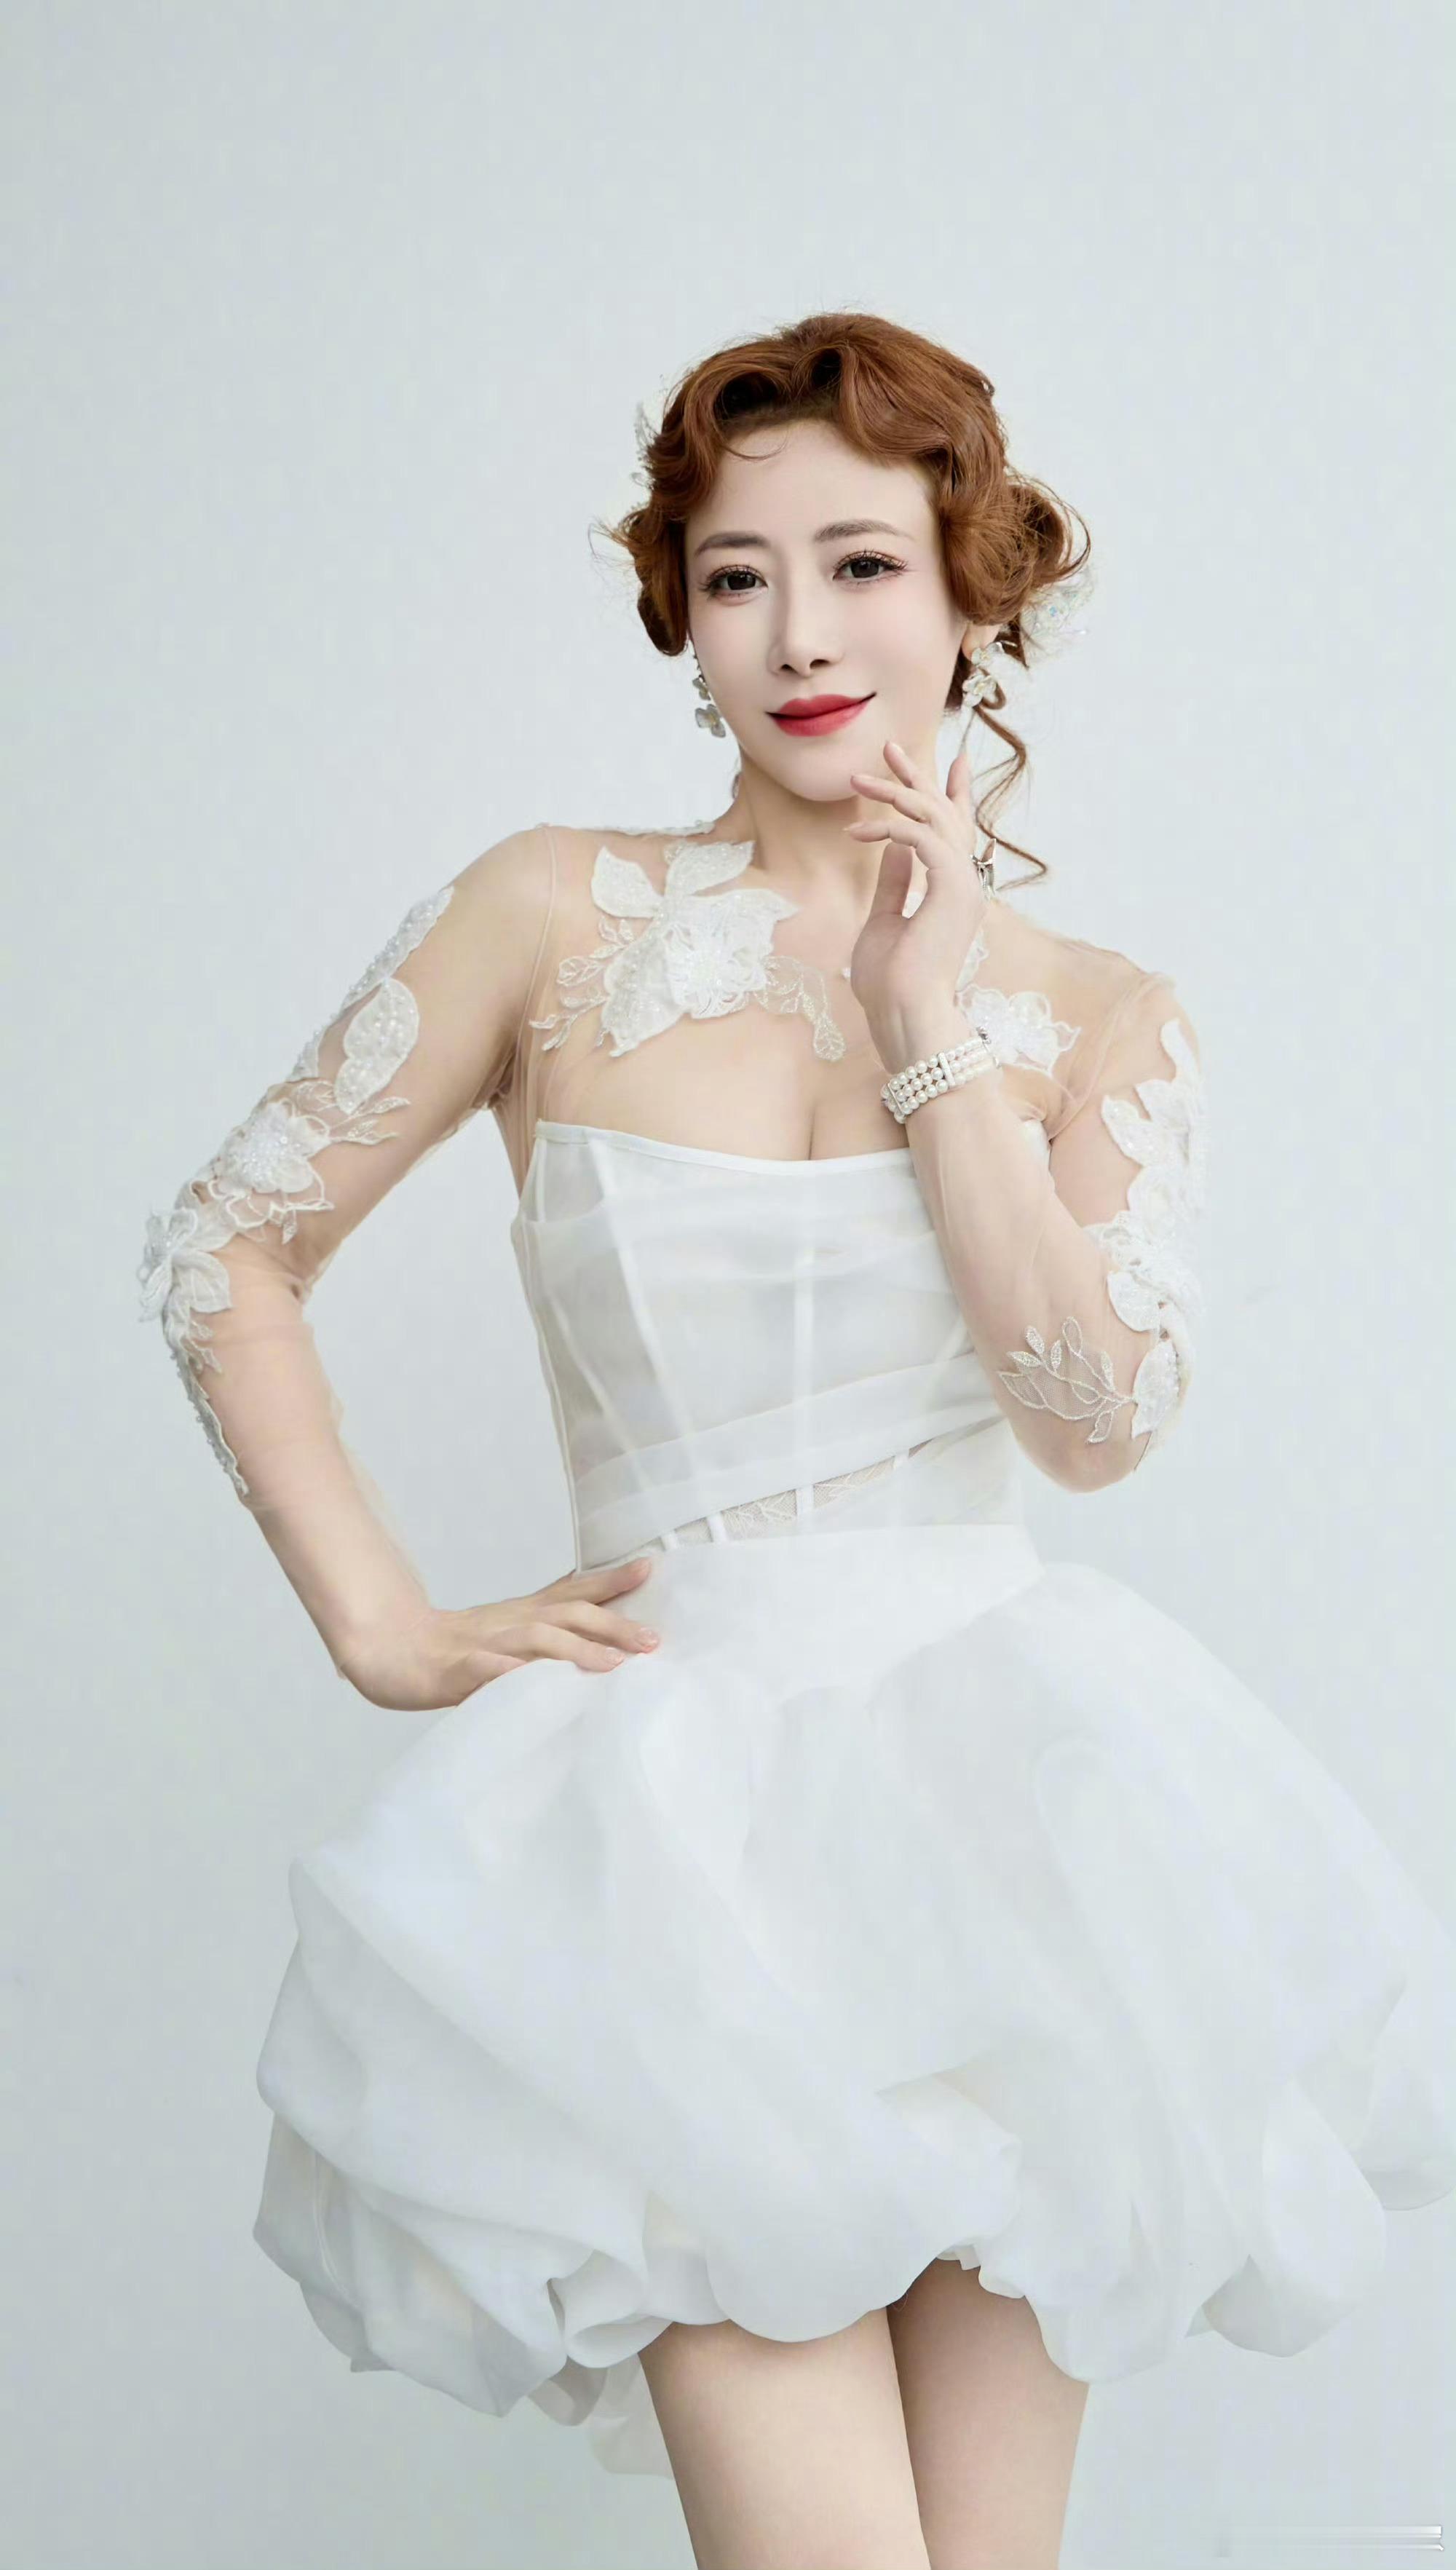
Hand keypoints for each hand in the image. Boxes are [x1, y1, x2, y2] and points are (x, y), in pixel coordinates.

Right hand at [336, 1556, 661, 1709]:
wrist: (389, 1649)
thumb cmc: (457, 1649)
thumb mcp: (510, 1632)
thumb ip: (551, 1630)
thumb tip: (605, 1639)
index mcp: (524, 1613)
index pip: (574, 1590)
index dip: (612, 1579)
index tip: (651, 1568)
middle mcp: (510, 1623)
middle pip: (567, 1614)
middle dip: (612, 1624)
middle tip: (653, 1640)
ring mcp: (485, 1645)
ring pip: (535, 1640)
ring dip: (576, 1649)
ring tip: (613, 1666)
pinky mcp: (457, 1672)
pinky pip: (489, 1672)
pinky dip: (514, 1675)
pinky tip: (537, 1685)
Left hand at [843, 740, 989, 1063]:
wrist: (904, 1015)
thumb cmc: (891, 983)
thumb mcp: (884, 921)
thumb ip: (893, 883)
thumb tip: (891, 849)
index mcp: (953, 892)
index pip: (956, 832)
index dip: (953, 794)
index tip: (950, 762)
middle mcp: (965, 883)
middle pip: (947, 814)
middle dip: (918, 778)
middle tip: (889, 748)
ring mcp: (963, 885)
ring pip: (933, 818)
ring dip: (893, 794)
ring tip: (856, 782)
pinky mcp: (951, 887)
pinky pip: (919, 837)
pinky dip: (887, 828)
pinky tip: (856, 832)